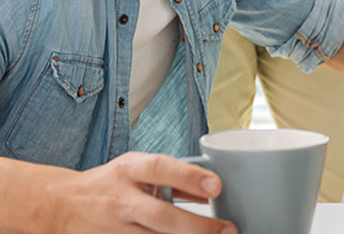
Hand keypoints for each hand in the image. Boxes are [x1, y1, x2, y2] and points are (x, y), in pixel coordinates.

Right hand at [14, 152, 236, 232]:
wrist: (62, 205)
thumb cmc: (110, 182)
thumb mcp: (138, 168)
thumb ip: (173, 177)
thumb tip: (212, 190)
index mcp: (129, 170)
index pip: (161, 168)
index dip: (189, 177)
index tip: (216, 186)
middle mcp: (120, 200)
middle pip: (161, 217)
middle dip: (197, 227)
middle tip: (227, 230)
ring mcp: (112, 230)